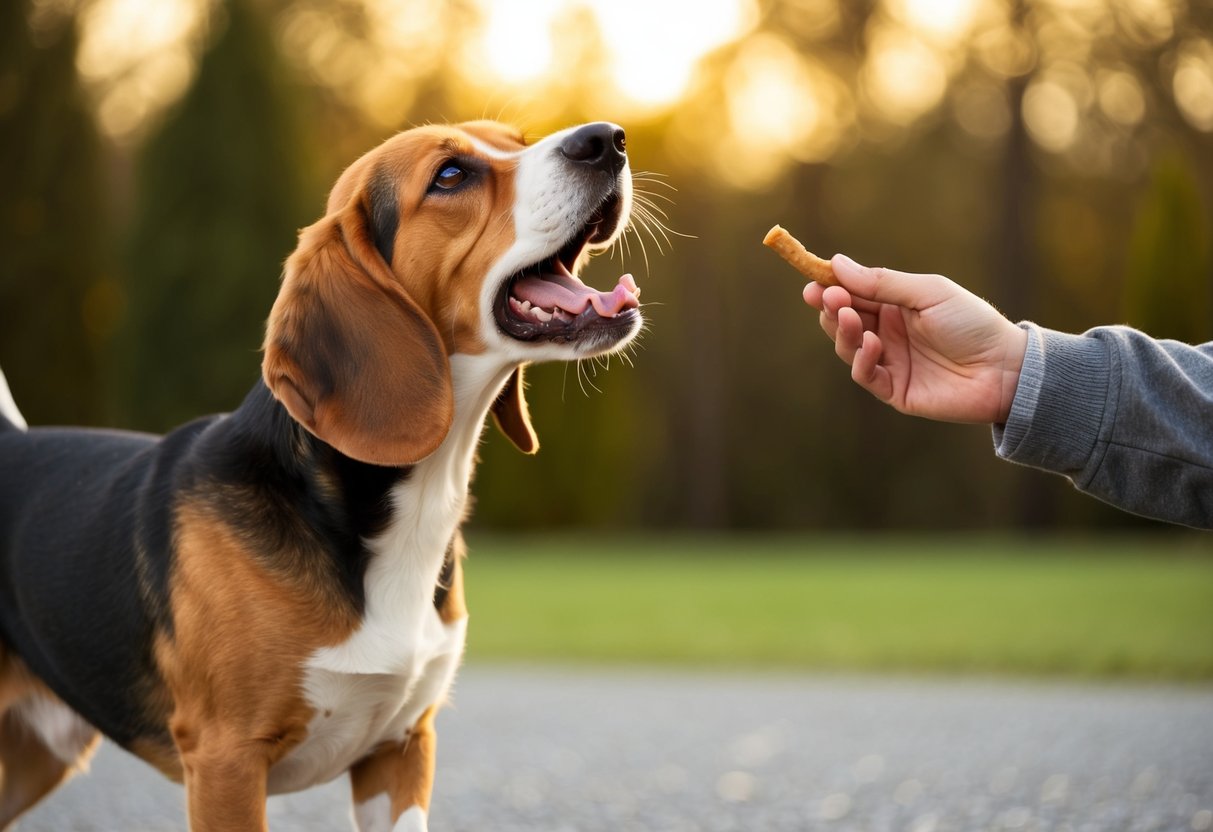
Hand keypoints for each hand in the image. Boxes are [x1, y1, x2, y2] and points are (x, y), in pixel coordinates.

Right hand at [803, 255, 1027, 423]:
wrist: (1006, 368)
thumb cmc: (973, 324)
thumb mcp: (929, 293)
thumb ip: (884, 282)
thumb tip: (838, 263)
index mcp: (896, 307)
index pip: (853, 295)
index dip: (831, 288)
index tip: (813, 281)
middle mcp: (887, 334)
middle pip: (844, 320)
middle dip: (831, 308)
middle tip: (827, 297)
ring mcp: (889, 362)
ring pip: (848, 347)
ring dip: (842, 331)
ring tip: (848, 316)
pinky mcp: (894, 390)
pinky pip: (866, 375)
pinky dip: (861, 359)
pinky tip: (869, 343)